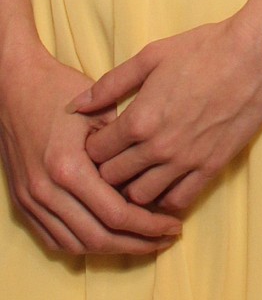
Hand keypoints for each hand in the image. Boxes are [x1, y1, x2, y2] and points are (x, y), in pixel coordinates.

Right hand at [0, 40, 179, 255]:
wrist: (14, 86)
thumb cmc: (59, 90)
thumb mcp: (100, 109)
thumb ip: (122, 145)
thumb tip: (150, 175)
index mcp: (68, 168)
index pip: (115, 214)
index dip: (147, 225)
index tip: (172, 226)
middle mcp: (47, 191)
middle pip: (98, 237)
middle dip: (136, 243)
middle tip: (164, 239)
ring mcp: (32, 200)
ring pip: (76, 244)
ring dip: (111, 249)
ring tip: (141, 241)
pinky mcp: (23, 202)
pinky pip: (54, 239)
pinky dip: (82, 245)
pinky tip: (106, 239)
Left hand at [75, 17, 261, 215]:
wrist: (256, 54)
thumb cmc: (204, 48)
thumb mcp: (152, 56)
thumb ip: (111, 83)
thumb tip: (75, 105)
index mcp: (140, 119)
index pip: (96, 153)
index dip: (93, 148)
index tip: (100, 140)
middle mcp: (158, 147)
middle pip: (113, 180)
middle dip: (107, 170)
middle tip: (115, 157)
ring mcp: (185, 161)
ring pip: (140, 198)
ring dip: (133, 188)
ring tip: (137, 171)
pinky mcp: (211, 168)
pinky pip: (177, 201)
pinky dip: (165, 198)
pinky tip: (165, 182)